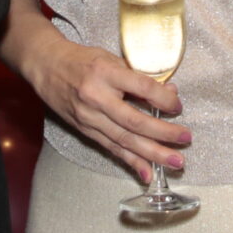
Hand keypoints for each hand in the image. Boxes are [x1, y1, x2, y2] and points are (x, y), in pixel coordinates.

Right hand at [18, 33, 187, 185]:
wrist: (46, 66)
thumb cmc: (82, 60)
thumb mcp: (111, 59)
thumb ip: (138, 77)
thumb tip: (168, 92)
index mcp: (105, 73)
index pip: (142, 88)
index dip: (164, 99)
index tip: (177, 106)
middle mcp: (96, 98)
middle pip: (135, 121)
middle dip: (164, 133)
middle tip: (185, 139)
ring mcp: (89, 117)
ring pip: (125, 140)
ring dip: (153, 154)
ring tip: (175, 162)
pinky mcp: (85, 130)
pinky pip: (112, 149)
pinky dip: (131, 162)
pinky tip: (147, 173)